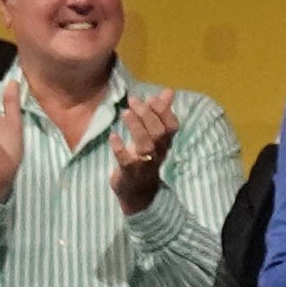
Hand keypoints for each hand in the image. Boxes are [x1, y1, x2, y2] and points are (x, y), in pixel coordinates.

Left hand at [108, 89, 180, 217]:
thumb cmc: (145, 160)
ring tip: (124, 112)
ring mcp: (144, 164)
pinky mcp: (129, 173)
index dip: (164, 111)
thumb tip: (168, 91)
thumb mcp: (154, 137)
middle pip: (159, 133)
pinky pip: (126, 161)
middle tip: (132, 101)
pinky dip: (120, 147)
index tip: (151, 98)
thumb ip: (160, 113)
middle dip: (147, 115)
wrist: (138, 195)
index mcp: (165, 144)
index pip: (172, 126)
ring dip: (136, 127)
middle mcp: (158, 153)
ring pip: (146, 145)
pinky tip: (113, 135)